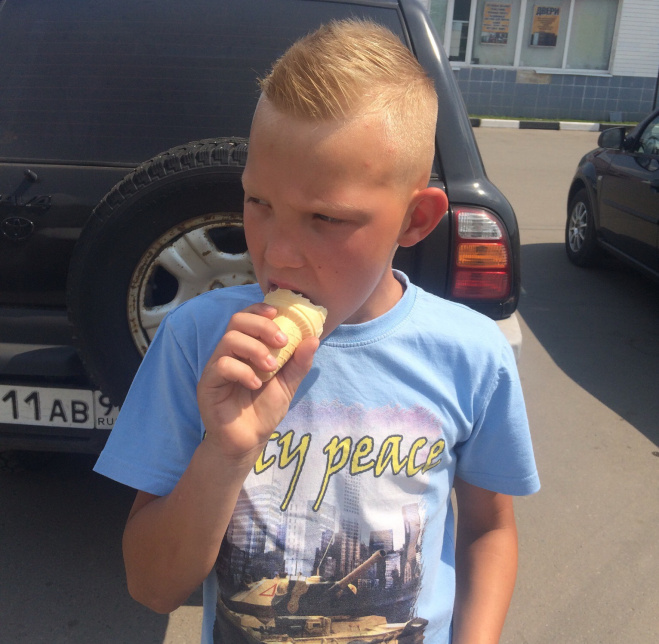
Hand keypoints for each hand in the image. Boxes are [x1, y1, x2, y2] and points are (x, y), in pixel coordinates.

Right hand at [196, 302, 318, 466]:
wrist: (249, 441)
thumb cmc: (264, 410)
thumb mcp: (288, 383)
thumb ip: (299, 362)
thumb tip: (313, 338)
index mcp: (246, 348)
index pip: (247, 317)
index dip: (260, 310)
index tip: (278, 314)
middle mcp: (228, 353)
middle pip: (237, 321)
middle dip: (262, 326)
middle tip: (282, 342)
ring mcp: (216, 367)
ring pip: (229, 340)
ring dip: (255, 349)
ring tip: (270, 368)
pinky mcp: (207, 384)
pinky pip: (222, 365)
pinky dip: (243, 371)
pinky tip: (256, 384)